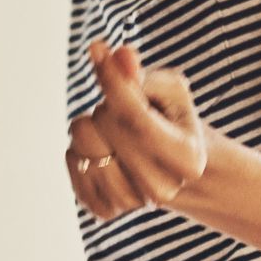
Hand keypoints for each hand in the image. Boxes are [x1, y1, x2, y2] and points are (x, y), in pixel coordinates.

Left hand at [72, 41, 208, 219]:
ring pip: (83, 149)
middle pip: (106, 128)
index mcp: (188, 158)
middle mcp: (163, 188)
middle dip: (106, 106)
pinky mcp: (105, 210)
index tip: (97, 50)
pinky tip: (99, 150)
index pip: (136, 117)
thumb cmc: (170, 121)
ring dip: (90, 130)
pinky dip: (78, 152)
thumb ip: (142, 74)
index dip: (112, 80)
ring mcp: (133, 203)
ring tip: (113, 132)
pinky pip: (73, 166)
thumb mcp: (168, 91)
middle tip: (123, 112)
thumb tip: (119, 56)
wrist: (170, 170)